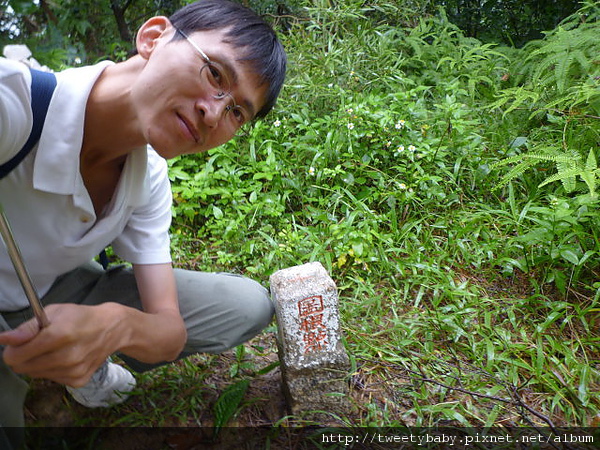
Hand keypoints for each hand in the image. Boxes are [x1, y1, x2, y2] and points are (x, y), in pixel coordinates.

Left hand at [0, 303, 118, 386]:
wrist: (111, 329)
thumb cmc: (81, 317)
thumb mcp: (54, 311)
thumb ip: (28, 327)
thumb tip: (4, 339)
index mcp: (59, 334)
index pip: (16, 356)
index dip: (13, 348)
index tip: (20, 342)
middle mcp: (67, 356)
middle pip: (22, 368)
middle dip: (23, 356)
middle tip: (37, 344)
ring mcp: (73, 370)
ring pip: (35, 374)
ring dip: (38, 363)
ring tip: (55, 349)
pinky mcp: (78, 380)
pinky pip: (51, 379)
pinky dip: (53, 369)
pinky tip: (65, 357)